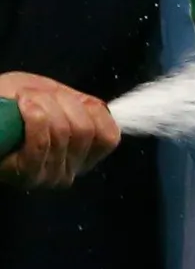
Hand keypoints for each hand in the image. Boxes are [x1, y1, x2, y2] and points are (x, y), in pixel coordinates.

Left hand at [0, 74, 119, 188]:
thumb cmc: (12, 105)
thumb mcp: (56, 98)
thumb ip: (84, 105)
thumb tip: (104, 109)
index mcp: (82, 153)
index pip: (108, 137)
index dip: (91, 110)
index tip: (64, 97)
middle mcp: (69, 170)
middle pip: (84, 130)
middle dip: (61, 102)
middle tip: (37, 94)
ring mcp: (48, 175)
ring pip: (64, 132)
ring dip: (42, 105)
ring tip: (23, 99)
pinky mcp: (27, 174)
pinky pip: (41, 143)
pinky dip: (34, 118)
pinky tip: (23, 106)